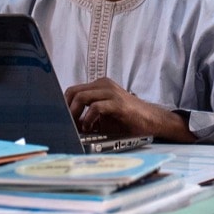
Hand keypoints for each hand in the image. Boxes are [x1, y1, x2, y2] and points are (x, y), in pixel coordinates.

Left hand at [64, 77, 194, 142]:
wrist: (151, 120)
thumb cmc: (126, 118)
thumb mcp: (104, 113)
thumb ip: (88, 112)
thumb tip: (68, 123)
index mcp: (99, 85)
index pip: (72, 90)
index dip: (64, 105)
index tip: (62, 120)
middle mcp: (103, 85)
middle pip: (73, 92)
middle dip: (66, 110)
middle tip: (68, 125)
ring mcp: (111, 92)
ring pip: (81, 97)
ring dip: (75, 114)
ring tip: (77, 127)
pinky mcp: (118, 103)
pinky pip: (96, 107)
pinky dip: (88, 119)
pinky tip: (89, 128)